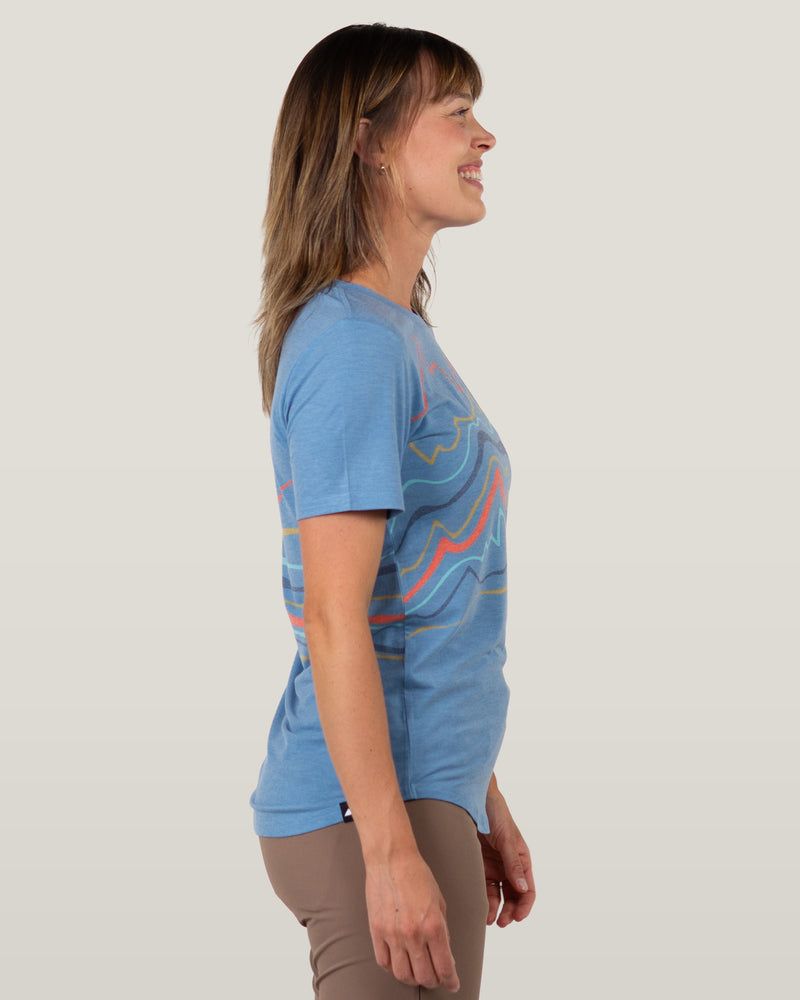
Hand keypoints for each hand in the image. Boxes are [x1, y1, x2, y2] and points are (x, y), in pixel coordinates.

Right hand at [364, 850, 459, 991]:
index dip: (451, 981)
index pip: (444, 967)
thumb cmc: (417, 875)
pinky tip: (400, 963)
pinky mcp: (376, 931)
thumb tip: (445, 954)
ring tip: (418, 973)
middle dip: (434, 981)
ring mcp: (392, 934)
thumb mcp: (440, 902)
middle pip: (424, 976)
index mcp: (433, 925)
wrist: (392, 859)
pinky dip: (393, 968)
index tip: (453, 984)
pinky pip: (384, 961)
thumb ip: (443, 930)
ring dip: (413, 979)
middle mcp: (413, 933)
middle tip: (436, 979)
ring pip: (402, 974)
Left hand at [480, 787, 535, 926]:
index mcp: (521, 859)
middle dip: (509, 911)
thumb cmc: (495, 812)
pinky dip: (482, 899)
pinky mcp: (478, 865)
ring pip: (497, 895)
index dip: (524, 905)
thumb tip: (522, 888)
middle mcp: (508, 866)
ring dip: (495, 909)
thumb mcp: (506, 837)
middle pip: (513, 896)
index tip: (517, 917)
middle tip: (502, 923)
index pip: (527, 889)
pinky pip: (482, 887)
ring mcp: (493, 866)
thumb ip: (513, 862)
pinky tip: (479, 907)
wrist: (472, 798)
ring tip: (488, 920)